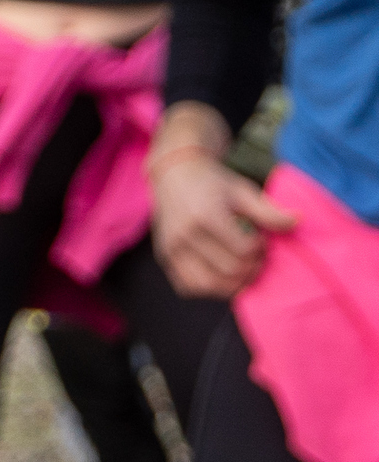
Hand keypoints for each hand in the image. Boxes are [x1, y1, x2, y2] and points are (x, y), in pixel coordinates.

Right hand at [150, 146, 292, 297]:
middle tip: (254, 256)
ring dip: (231, 283)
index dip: (260, 250)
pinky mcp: (165, 257)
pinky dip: (207, 288)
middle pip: (229, 271)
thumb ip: (267, 210)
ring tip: (240, 269)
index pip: (243, 251)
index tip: (260, 240)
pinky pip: (188, 287)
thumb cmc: (212, 183)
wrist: (174, 174)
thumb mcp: (241, 190)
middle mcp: (184, 234)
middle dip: (250, 268)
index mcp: (205, 215)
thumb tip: (297, 220)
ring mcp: (171, 248)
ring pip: (208, 285)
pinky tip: (219, 274)